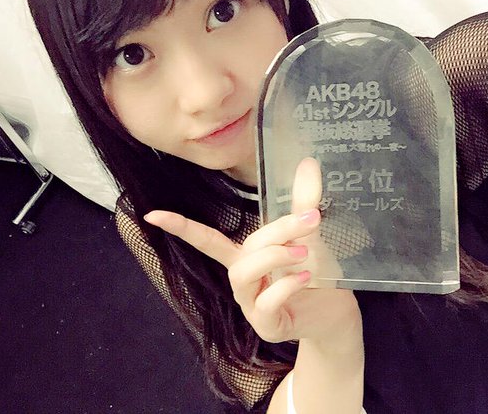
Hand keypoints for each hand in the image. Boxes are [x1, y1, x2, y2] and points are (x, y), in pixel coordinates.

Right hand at [143, 158, 360, 345]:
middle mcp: (242, 279)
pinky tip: (306, 277)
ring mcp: (250, 304)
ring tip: (303, 252)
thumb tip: (308, 162)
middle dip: (273, 232)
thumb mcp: (308, 234)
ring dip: (273, 257)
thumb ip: (303, 201)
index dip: (180, 227)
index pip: (206, 239)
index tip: (152, 214)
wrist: (335, 312)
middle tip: (310, 221)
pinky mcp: (265, 324)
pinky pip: (265, 302)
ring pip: (243, 275)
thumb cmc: (311, 271)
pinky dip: (286, 286)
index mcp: (244, 256)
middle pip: (239, 250)